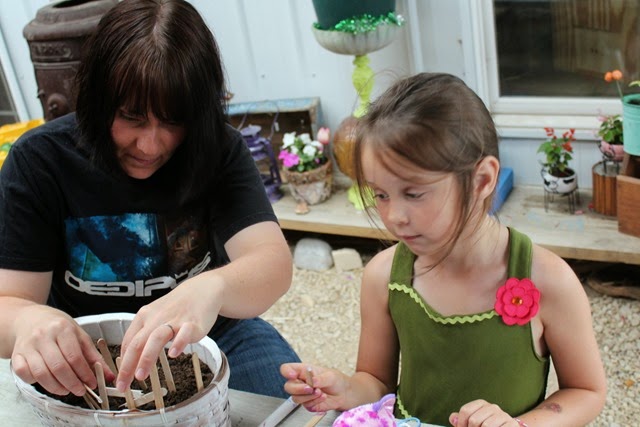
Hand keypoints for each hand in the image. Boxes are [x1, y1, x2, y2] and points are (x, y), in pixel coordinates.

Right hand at [11, 305, 114, 395]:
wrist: (30, 319)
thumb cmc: (57, 327)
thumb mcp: (79, 335)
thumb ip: (93, 356)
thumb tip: (109, 376)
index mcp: (62, 328)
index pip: (75, 356)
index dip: (85, 374)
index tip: (93, 383)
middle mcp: (43, 336)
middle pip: (58, 367)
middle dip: (72, 383)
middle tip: (81, 390)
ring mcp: (28, 346)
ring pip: (41, 373)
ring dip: (56, 387)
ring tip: (67, 390)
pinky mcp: (16, 355)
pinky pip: (24, 373)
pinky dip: (36, 382)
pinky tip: (47, 382)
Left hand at [115, 277, 222, 391]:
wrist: (202, 290)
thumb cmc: (177, 307)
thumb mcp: (155, 316)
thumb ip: (144, 335)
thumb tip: (131, 359)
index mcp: (144, 316)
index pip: (128, 342)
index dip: (122, 363)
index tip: (120, 380)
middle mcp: (156, 318)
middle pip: (138, 342)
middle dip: (128, 365)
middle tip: (123, 385)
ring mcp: (175, 320)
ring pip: (157, 338)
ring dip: (147, 358)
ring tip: (141, 376)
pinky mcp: (192, 323)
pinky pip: (184, 333)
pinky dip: (179, 343)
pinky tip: (174, 354)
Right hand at [280, 363, 348, 411]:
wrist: (344, 393)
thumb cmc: (336, 380)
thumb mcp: (330, 375)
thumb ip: (320, 378)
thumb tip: (312, 381)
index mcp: (302, 371)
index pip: (286, 369)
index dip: (287, 372)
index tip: (293, 375)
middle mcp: (300, 382)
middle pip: (288, 386)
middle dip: (298, 388)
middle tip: (310, 388)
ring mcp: (303, 394)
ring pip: (296, 398)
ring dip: (308, 396)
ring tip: (320, 392)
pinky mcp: (308, 404)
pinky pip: (306, 405)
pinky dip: (315, 401)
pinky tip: (323, 397)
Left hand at [450, 399, 520, 426]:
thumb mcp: (473, 423)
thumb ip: (462, 421)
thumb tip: (453, 418)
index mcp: (481, 404)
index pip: (465, 411)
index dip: (461, 424)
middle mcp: (493, 407)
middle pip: (474, 420)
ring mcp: (503, 415)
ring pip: (486, 425)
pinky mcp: (512, 424)